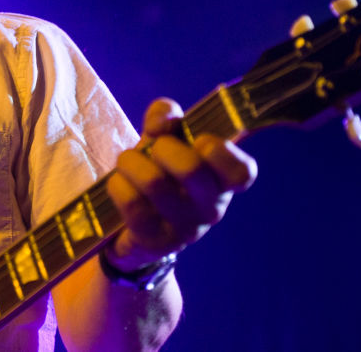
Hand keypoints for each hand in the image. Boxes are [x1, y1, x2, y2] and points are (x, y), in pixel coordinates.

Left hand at [105, 97, 257, 269]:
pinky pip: (132, 202)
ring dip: (131, 162)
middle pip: (191, 169)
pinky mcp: (156, 242)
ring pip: (154, 182)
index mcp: (222, 182)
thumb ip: (165, 116)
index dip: (220, 151)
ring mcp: (185, 229)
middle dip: (163, 148)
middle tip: (155, 150)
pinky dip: (118, 184)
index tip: (200, 141)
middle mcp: (211, 208)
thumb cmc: (157, 171)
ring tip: (127, 163)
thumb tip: (163, 122)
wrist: (132, 223)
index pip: (242, 171)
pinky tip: (120, 184)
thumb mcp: (163, 139)